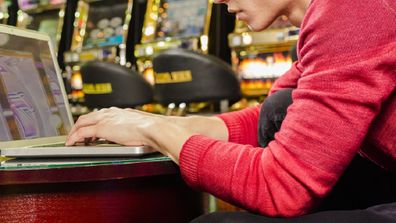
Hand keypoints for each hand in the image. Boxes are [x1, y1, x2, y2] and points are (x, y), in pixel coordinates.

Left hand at [66, 107, 194, 163]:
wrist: (154, 128)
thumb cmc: (153, 129)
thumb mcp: (142, 127)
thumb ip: (136, 130)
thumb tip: (140, 137)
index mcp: (120, 112)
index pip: (101, 114)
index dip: (93, 121)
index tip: (90, 130)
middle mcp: (111, 113)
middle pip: (87, 117)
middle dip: (79, 125)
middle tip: (76, 134)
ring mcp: (105, 119)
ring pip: (82, 122)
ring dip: (74, 131)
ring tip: (71, 140)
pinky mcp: (101, 128)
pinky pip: (81, 132)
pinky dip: (74, 137)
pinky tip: (71, 143)